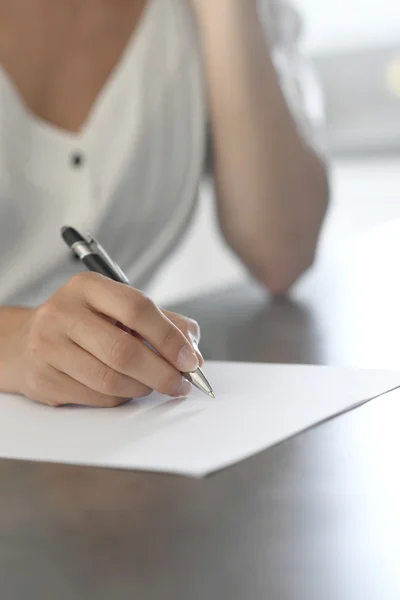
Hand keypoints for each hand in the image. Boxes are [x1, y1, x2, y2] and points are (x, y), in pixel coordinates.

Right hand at [13, 273, 202, 406]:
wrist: (24, 343)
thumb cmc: (84, 325)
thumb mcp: (118, 309)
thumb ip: (161, 322)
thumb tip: (192, 352)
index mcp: (88, 287)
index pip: (137, 308)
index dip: (169, 338)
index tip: (190, 360)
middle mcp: (63, 312)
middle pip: (124, 350)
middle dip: (162, 373)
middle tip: (180, 384)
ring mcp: (48, 347)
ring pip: (110, 380)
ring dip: (142, 388)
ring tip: (152, 385)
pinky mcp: (43, 379)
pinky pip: (96, 397)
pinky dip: (121, 398)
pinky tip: (125, 389)